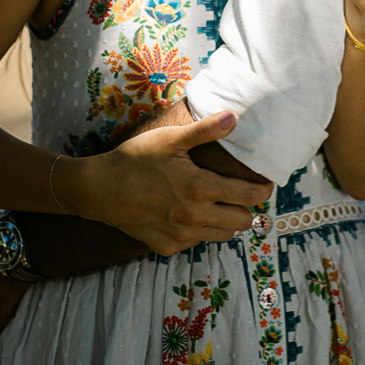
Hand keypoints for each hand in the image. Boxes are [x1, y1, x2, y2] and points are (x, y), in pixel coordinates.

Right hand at [55, 110, 273, 255]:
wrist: (98, 190)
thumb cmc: (135, 159)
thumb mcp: (170, 139)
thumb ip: (205, 130)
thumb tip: (234, 116)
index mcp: (199, 189)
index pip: (249, 197)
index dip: (263, 191)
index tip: (266, 184)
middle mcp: (194, 218)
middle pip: (242, 222)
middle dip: (247, 208)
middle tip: (242, 193)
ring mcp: (180, 237)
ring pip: (222, 235)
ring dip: (226, 221)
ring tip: (219, 203)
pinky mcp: (166, 247)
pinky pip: (196, 243)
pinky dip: (200, 231)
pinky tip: (189, 214)